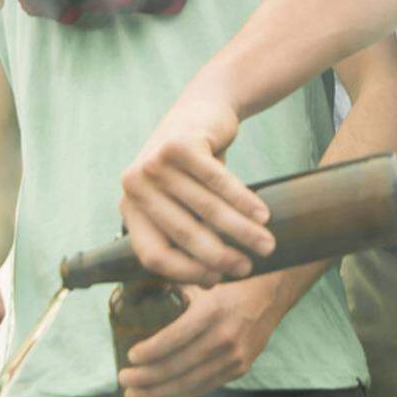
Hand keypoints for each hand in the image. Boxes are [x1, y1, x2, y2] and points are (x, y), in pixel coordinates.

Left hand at [118, 277, 283, 396]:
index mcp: (212, 310)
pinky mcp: (239, 369)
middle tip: (123, 380)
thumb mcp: (204, 281)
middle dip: (146, 377)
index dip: (150, 351)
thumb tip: (139, 299)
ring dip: (157, 393)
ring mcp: (234, 356)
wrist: (272, 294)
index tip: (130, 357)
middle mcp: (224, 336)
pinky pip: (204, 388)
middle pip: (178, 365)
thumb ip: (176, 292)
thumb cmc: (230, 284)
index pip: (175, 337)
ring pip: (188, 382)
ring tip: (132, 396)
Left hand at [119, 80, 272, 285]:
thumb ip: (188, 238)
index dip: (186, 273)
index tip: (217, 281)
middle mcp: (134, 185)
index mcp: (130, 207)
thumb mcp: (182, 203)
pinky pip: (217, 181)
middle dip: (220, 256)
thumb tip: (208, 284)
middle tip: (248, 268)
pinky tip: (263, 214)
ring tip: (266, 244)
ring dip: (240, 231)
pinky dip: (244, 200)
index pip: (153, 255)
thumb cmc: (193, 168)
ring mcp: (154, 162)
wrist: (202, 111)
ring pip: (205, 208)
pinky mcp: (180, 144)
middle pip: (182, 234)